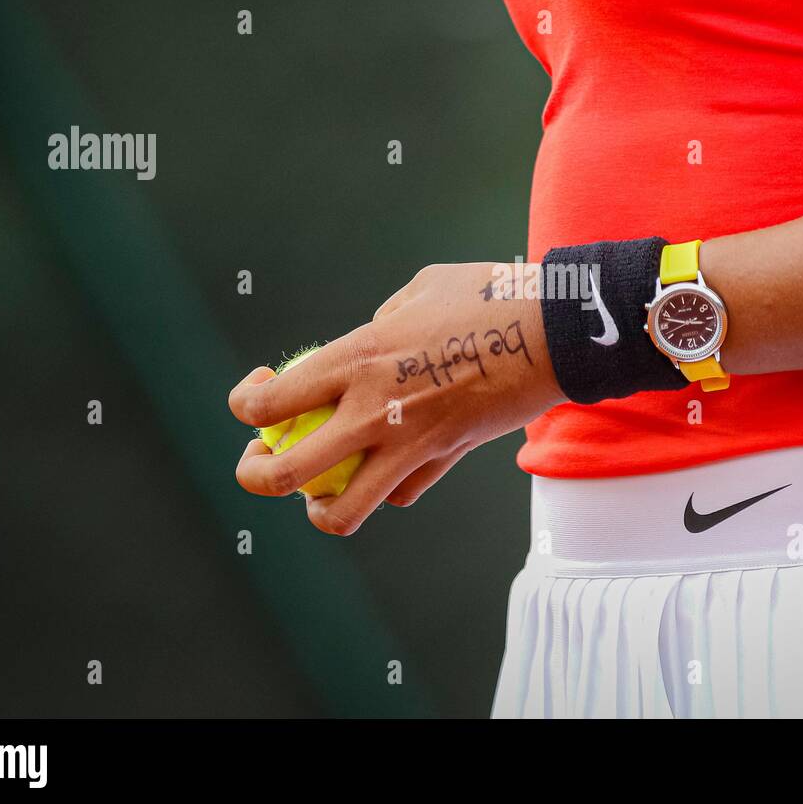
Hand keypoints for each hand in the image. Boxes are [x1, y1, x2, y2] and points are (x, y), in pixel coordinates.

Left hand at [228, 263, 565, 534]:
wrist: (555, 334)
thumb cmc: (489, 295)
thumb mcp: (420, 291)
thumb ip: (380, 319)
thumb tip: (366, 336)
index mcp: (354, 358)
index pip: (268, 403)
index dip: (247, 404)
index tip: (259, 388)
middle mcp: (370, 411)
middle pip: (282, 473)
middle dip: (253, 473)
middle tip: (259, 455)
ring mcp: (408, 445)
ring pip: (340, 512)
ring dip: (317, 508)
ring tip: (316, 491)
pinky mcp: (445, 460)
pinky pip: (399, 494)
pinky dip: (386, 487)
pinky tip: (388, 462)